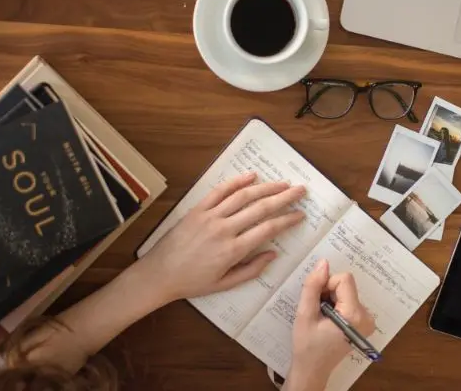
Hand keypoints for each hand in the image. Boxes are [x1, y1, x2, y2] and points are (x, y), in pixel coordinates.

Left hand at [139, 172, 306, 301]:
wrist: (159, 274)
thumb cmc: (193, 282)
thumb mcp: (225, 284)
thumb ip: (251, 270)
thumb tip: (273, 254)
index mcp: (233, 250)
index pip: (268, 229)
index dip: (287, 220)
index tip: (300, 215)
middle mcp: (224, 229)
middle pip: (261, 208)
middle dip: (284, 198)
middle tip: (301, 191)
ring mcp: (210, 216)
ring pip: (243, 196)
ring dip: (266, 187)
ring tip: (283, 183)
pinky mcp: (197, 209)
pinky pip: (219, 191)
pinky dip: (236, 181)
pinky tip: (251, 176)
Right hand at [285, 259, 374, 390]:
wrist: (313, 369)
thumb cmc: (307, 345)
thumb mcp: (305, 314)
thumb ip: (313, 286)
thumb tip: (323, 263)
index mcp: (354, 315)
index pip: (344, 279)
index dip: (326, 285)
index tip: (317, 301)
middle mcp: (367, 316)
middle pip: (346, 285)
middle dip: (328, 292)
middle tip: (318, 311)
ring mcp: (368, 320)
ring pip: (347, 291)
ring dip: (332, 299)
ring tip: (322, 318)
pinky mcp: (364, 322)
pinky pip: (350, 300)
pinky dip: (337, 305)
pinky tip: (329, 320)